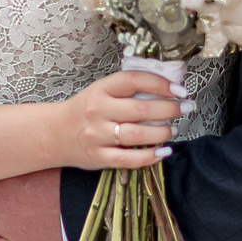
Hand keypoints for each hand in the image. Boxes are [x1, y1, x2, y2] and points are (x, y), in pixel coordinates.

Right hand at [56, 68, 187, 169]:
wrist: (55, 133)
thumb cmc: (86, 110)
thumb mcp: (101, 91)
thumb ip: (128, 89)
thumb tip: (169, 87)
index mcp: (100, 90)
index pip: (133, 81)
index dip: (160, 84)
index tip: (179, 90)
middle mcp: (97, 111)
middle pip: (140, 110)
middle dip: (170, 109)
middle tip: (186, 108)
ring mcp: (97, 136)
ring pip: (137, 135)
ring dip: (162, 132)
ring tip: (174, 129)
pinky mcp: (98, 157)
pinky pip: (128, 160)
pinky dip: (150, 157)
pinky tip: (164, 152)